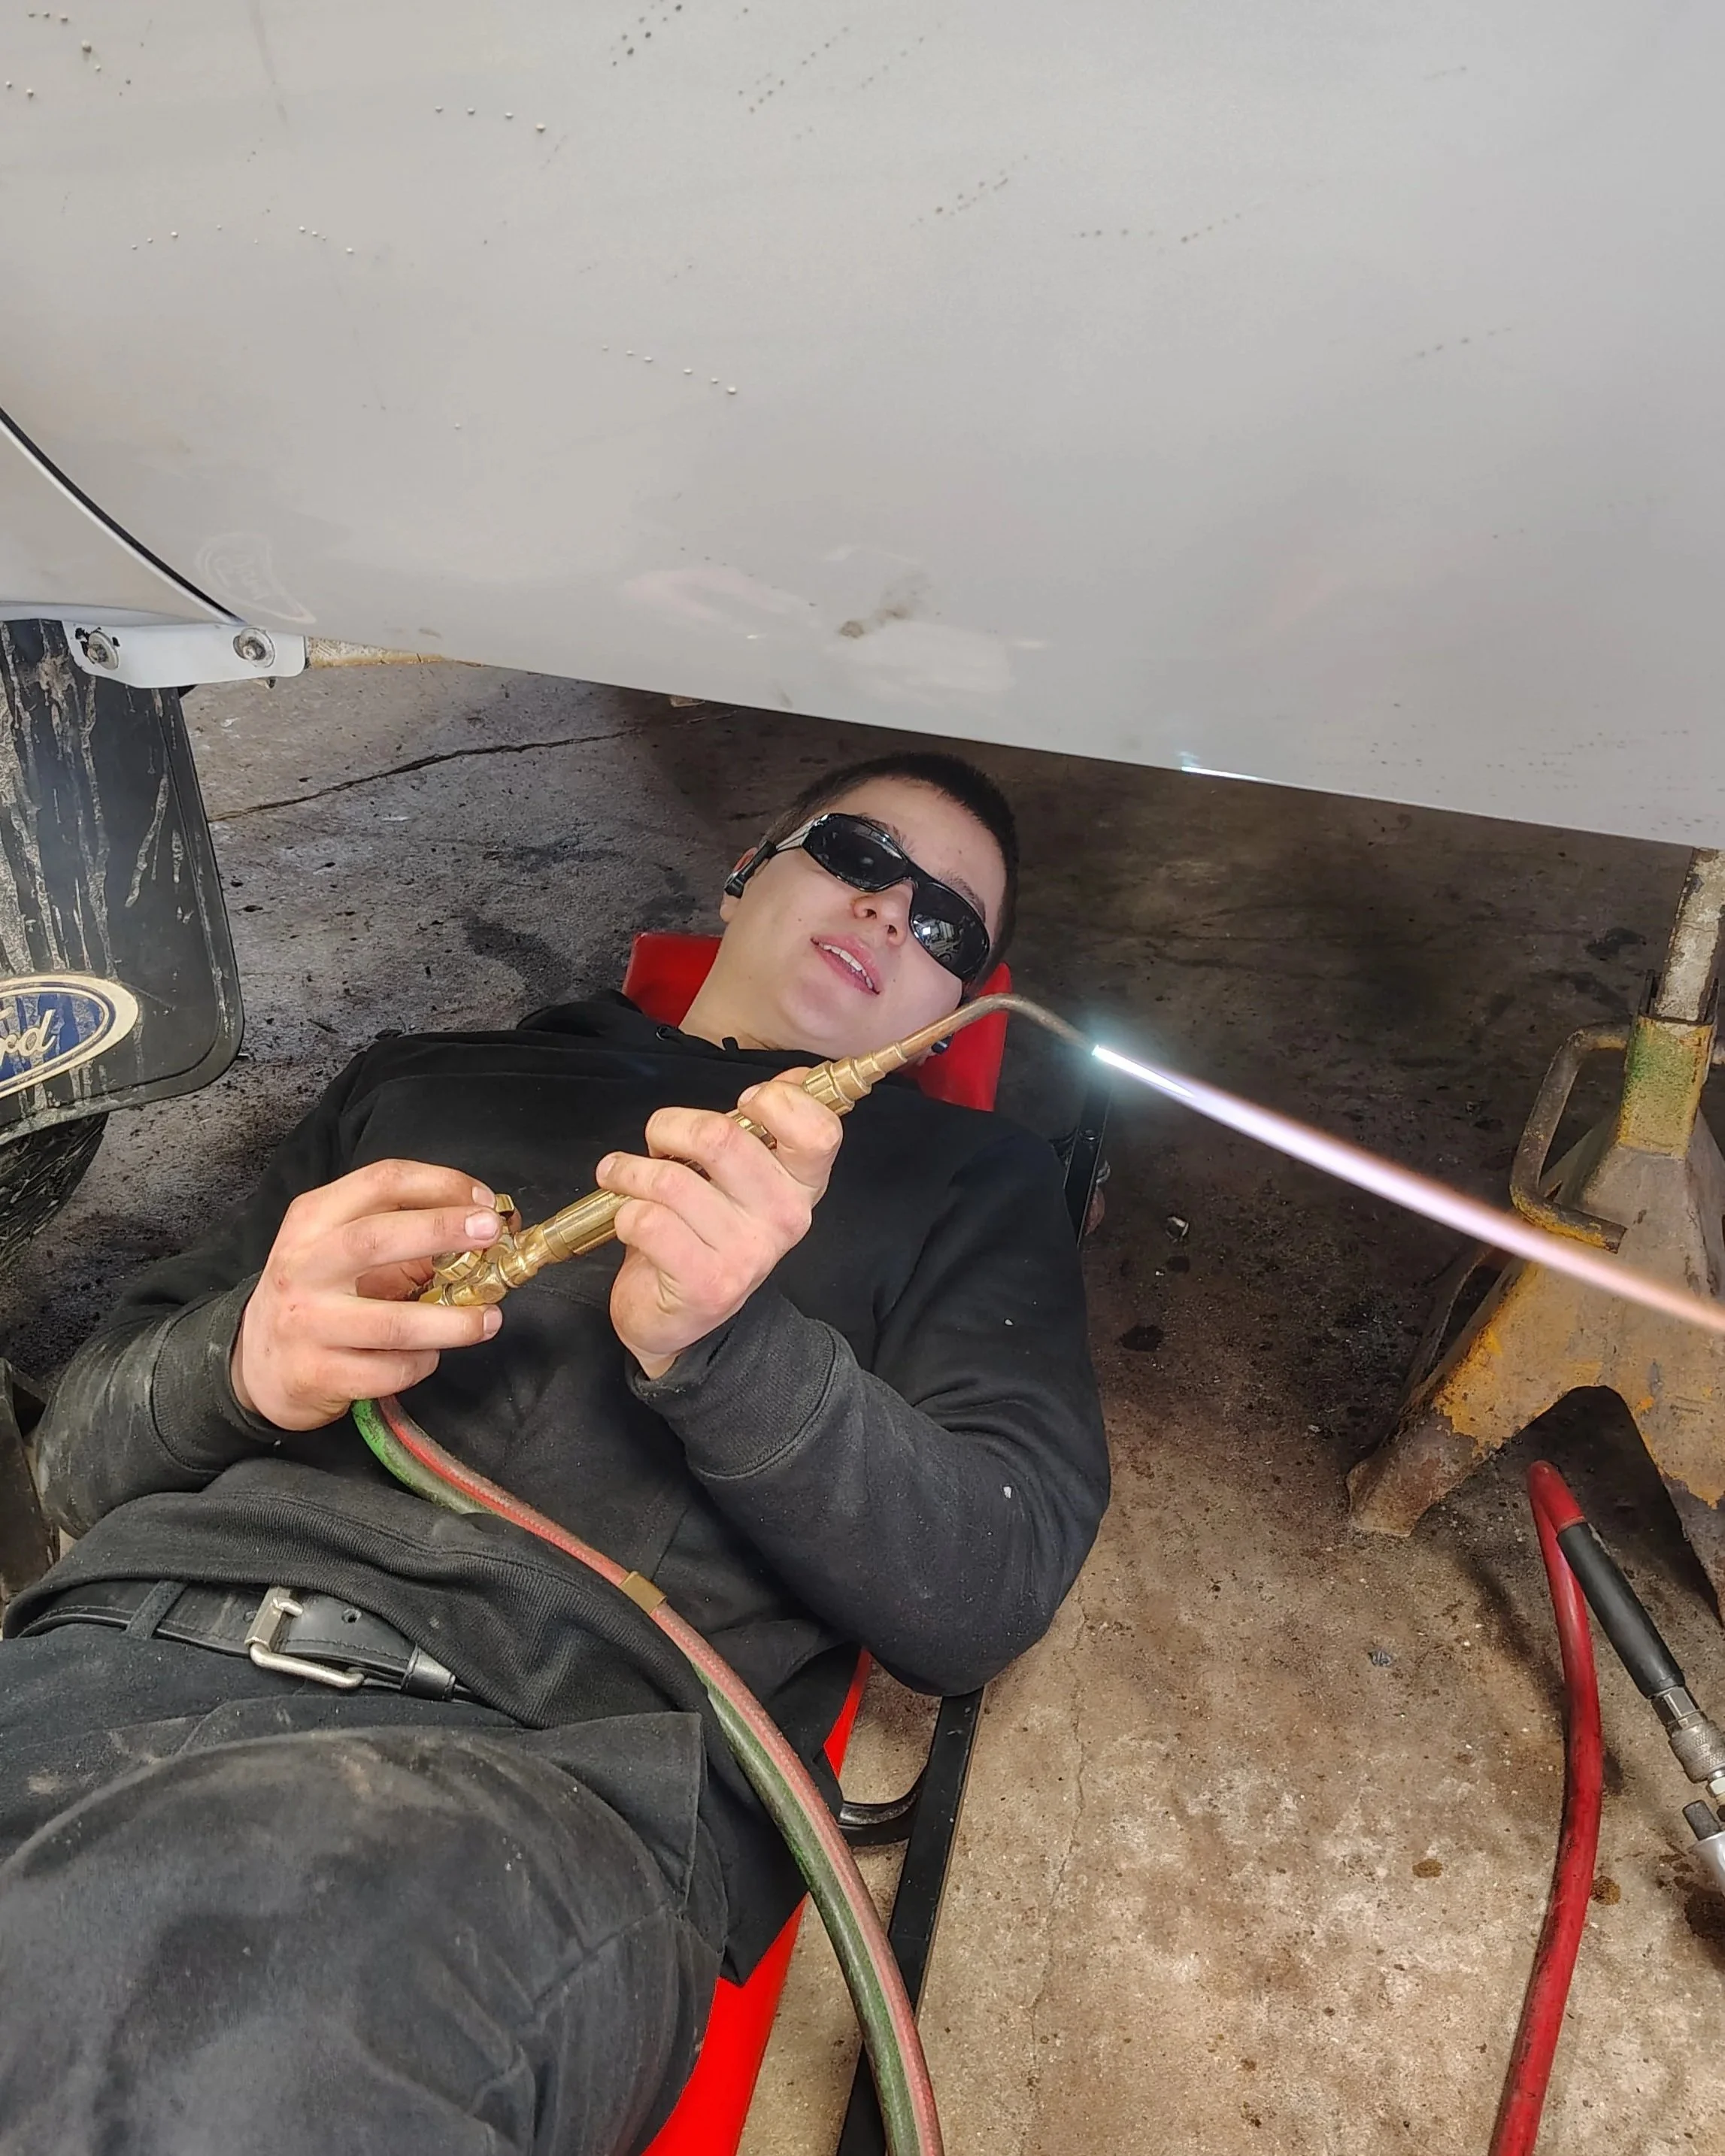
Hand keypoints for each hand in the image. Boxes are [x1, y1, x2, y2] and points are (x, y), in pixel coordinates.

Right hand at [232, 1160, 505, 1430]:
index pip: (381, 1182)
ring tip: (489, 1319)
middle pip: (377, 1238)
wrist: (256, 1365)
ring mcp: (306, 1322)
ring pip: (394, 1322)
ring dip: (455, 1321)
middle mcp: (303, 1266)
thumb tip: (490, 1228)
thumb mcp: (341, 1249)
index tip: (483, 1202)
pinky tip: (429, 1356)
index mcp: (313, 1219)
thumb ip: (405, 1233)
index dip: (440, 1185)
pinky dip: (422, 1363)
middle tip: (491, 1234)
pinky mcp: (316, 1373)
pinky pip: (389, 1369)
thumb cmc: (318, 1296)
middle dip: (443, 1231)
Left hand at [596, 1071, 841, 1378]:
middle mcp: (785, 1219)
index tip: (741, 1106)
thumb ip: (769, 1126)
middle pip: (721, 1138)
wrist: (681, 1320)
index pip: (819, 1130)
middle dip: (669, 1127)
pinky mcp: (708, 1284)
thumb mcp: (743, 1179)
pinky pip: (647, 1221)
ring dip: (628, 1171)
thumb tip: (796, 1078)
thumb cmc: (705, 1233)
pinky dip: (624, 1212)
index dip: (774, 1102)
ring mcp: (748, 1254)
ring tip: (620, 1177)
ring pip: (671, 1180)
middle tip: (656, 1141)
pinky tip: (628, 1219)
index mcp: (803, 1186)